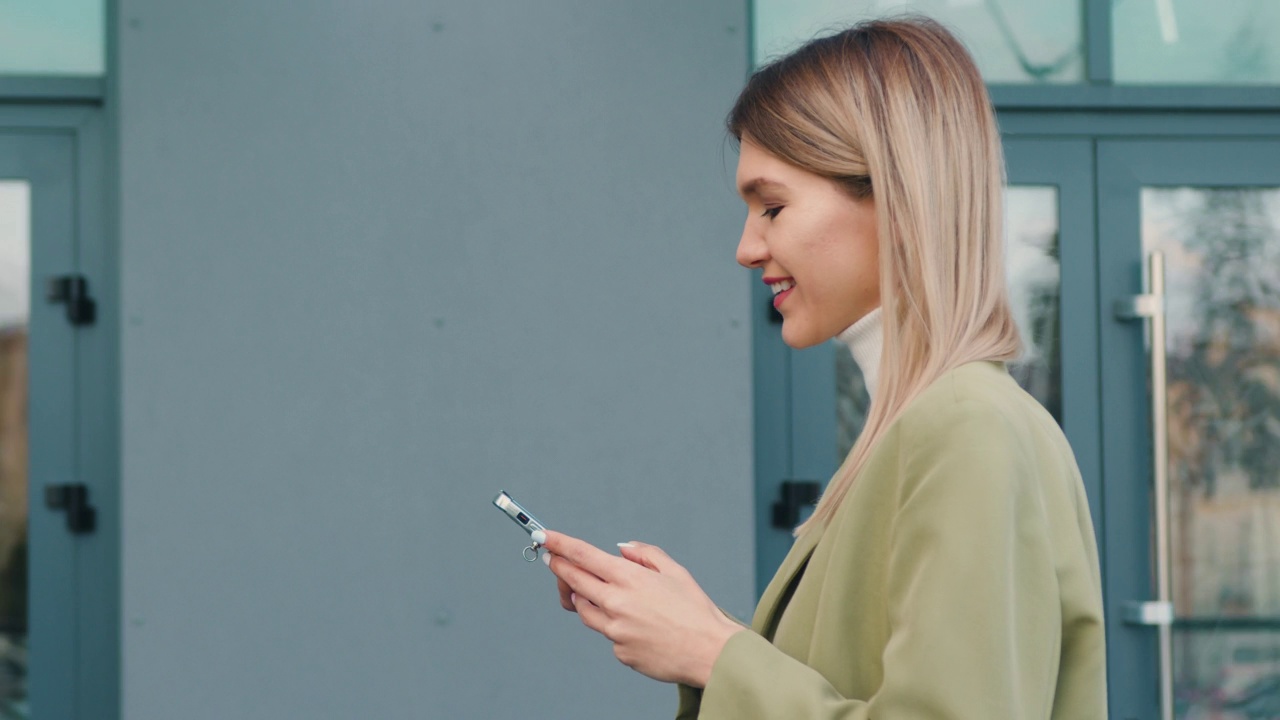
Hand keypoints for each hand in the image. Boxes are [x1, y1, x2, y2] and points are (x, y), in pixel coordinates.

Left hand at [535, 530, 743, 686]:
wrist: (709, 651)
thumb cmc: (696, 610)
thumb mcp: (674, 571)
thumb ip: (644, 554)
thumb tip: (620, 549)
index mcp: (629, 578)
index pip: (584, 556)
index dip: (560, 544)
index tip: (544, 536)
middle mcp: (616, 603)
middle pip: (574, 581)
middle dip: (559, 567)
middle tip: (552, 559)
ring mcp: (615, 630)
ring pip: (585, 610)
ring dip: (584, 598)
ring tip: (598, 593)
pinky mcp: (619, 651)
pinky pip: (607, 633)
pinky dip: (613, 625)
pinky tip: (636, 625)